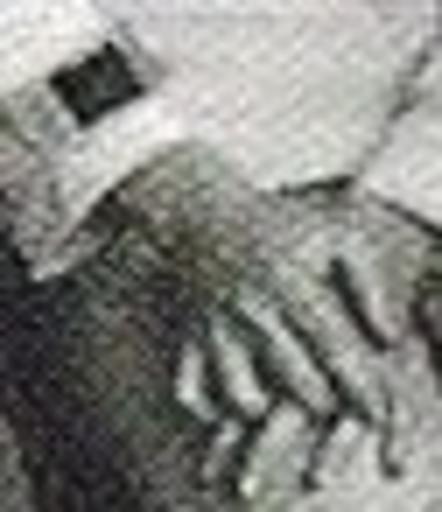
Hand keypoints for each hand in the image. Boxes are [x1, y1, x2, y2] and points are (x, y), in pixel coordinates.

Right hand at [110, 142, 418, 496]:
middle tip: (329, 399)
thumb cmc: (276, 226)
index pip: (335, 350)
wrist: (206, 213)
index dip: (362, 389)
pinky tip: (233, 397)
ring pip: (240, 397)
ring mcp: (216, 327)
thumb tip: (387, 338)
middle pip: (295, 383)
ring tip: (279, 398)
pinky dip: (209, 407)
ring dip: (267, 408)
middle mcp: (252, 312)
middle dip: (322, 403)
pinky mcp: (189, 335)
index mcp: (292, 285)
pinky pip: (189, 389)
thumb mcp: (333, 236)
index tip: (375, 411)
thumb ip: (368, 282)